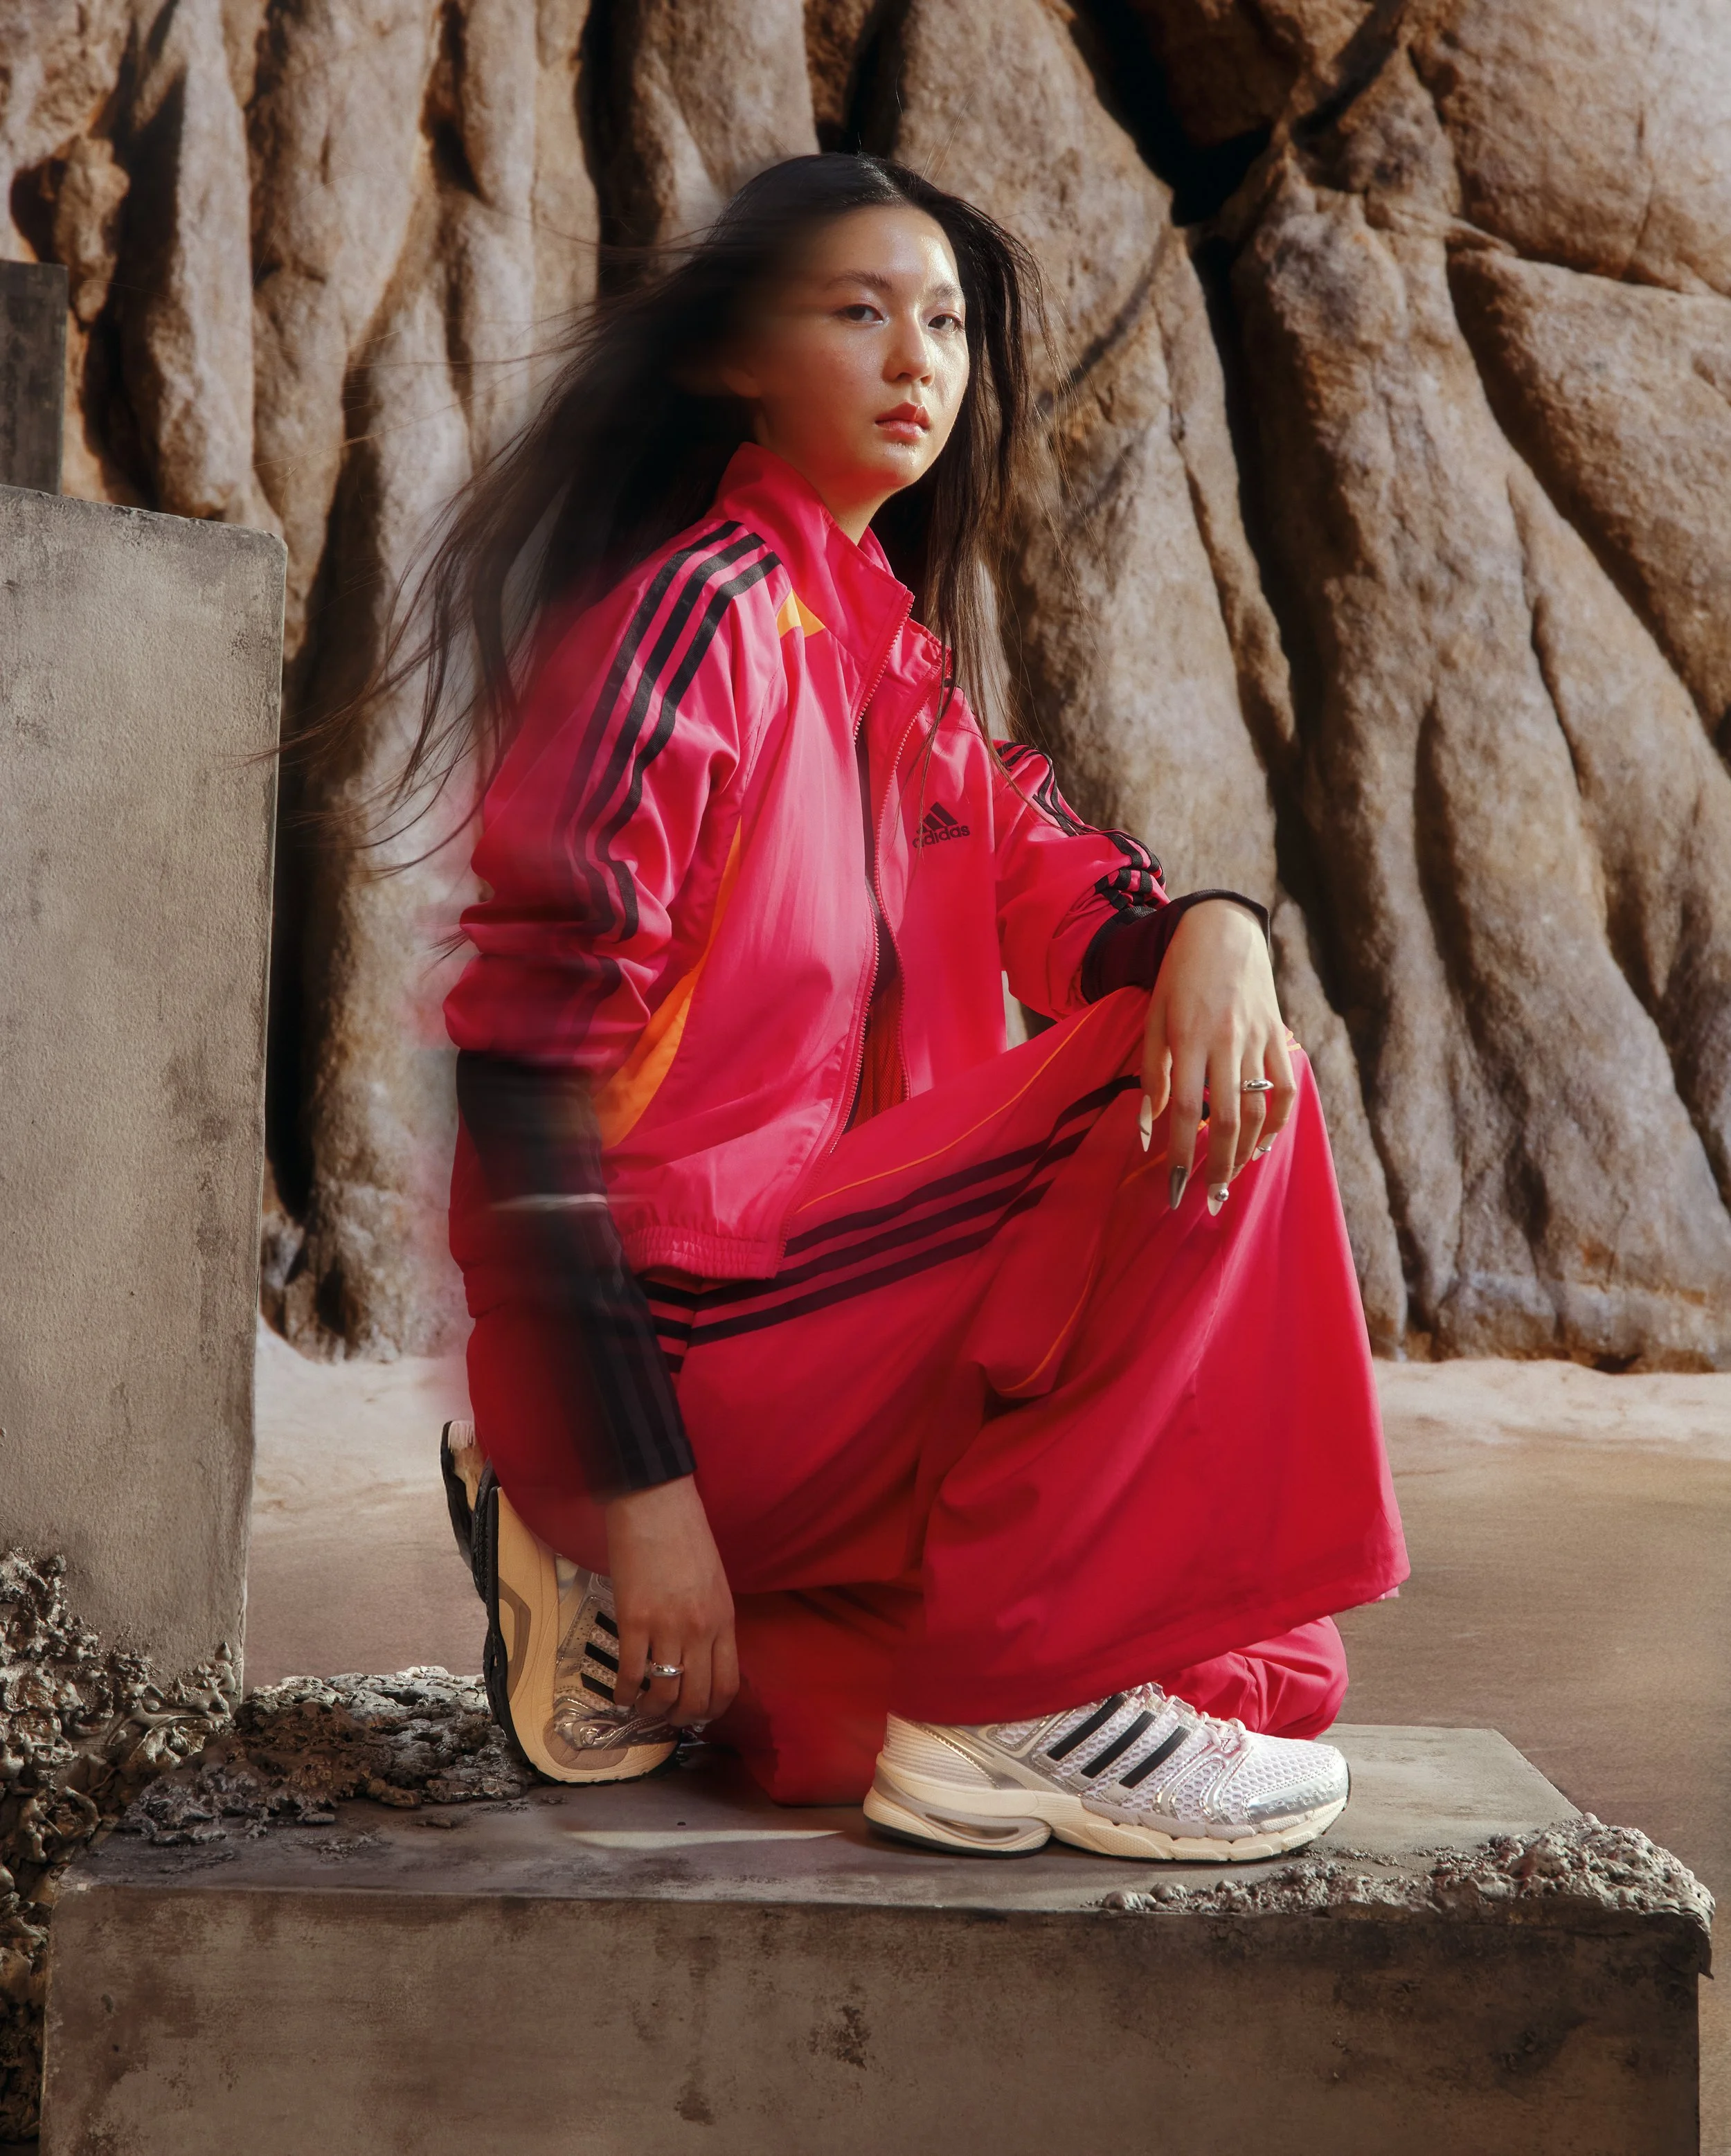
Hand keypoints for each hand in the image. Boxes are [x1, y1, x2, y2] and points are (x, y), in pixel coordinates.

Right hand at [603, 1476, 737, 1727]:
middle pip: (696, 1698)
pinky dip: (625, 1692)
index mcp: (724, 1620)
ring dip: (652, 1710)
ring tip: (643, 1709)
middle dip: (681, 1717)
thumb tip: (702, 1656)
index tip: (699, 1714)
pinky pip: (631, 1671)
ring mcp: (667, 1627)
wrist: (656, 1504)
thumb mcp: (715, 1582)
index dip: (712, 1710)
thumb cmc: (687, 1536)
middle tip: (669, 1718)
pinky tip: (621, 1696)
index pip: (727, 1684)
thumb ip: (712, 1621)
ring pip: (664, 1692)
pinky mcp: (634, 1620)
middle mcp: (700, 1630)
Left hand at [1142, 900, 1295, 1213]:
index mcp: (1188, 1038)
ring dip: (1247, 1151)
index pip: (1183, 1108)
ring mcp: (1257, 1040)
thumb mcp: (1154, 1021)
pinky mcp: (1279, 1036)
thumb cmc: (1179, 979)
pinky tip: (1263, 1145)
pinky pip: (1285, 1088)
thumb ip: (1151, 1076)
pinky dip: (1278, 1121)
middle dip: (1218, 1165)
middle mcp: (1225, 1042)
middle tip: (1211, 1198)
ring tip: (1232, 1178)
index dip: (1179, 1151)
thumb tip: (1147, 1131)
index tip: (1172, 1186)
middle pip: (1227, 1118)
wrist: (1222, 932)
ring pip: (1259, 1108)